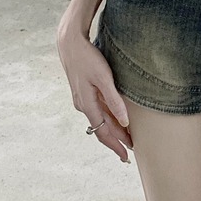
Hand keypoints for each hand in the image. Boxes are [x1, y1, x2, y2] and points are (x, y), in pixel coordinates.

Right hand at [56, 26, 133, 162]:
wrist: (70, 43)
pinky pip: (98, 110)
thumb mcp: (104, 78)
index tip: (126, 157)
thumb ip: (114, 100)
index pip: (103, 132)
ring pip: (100, 119)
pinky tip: (115, 117)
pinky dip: (108, 117)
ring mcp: (82, 98)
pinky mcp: (84, 91)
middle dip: (116, 140)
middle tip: (131, 150)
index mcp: (87, 105)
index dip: (115, 146)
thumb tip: (124, 122)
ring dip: (113, 129)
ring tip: (126, 136)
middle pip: (102, 128)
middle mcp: (83, 105)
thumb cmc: (88, 58)